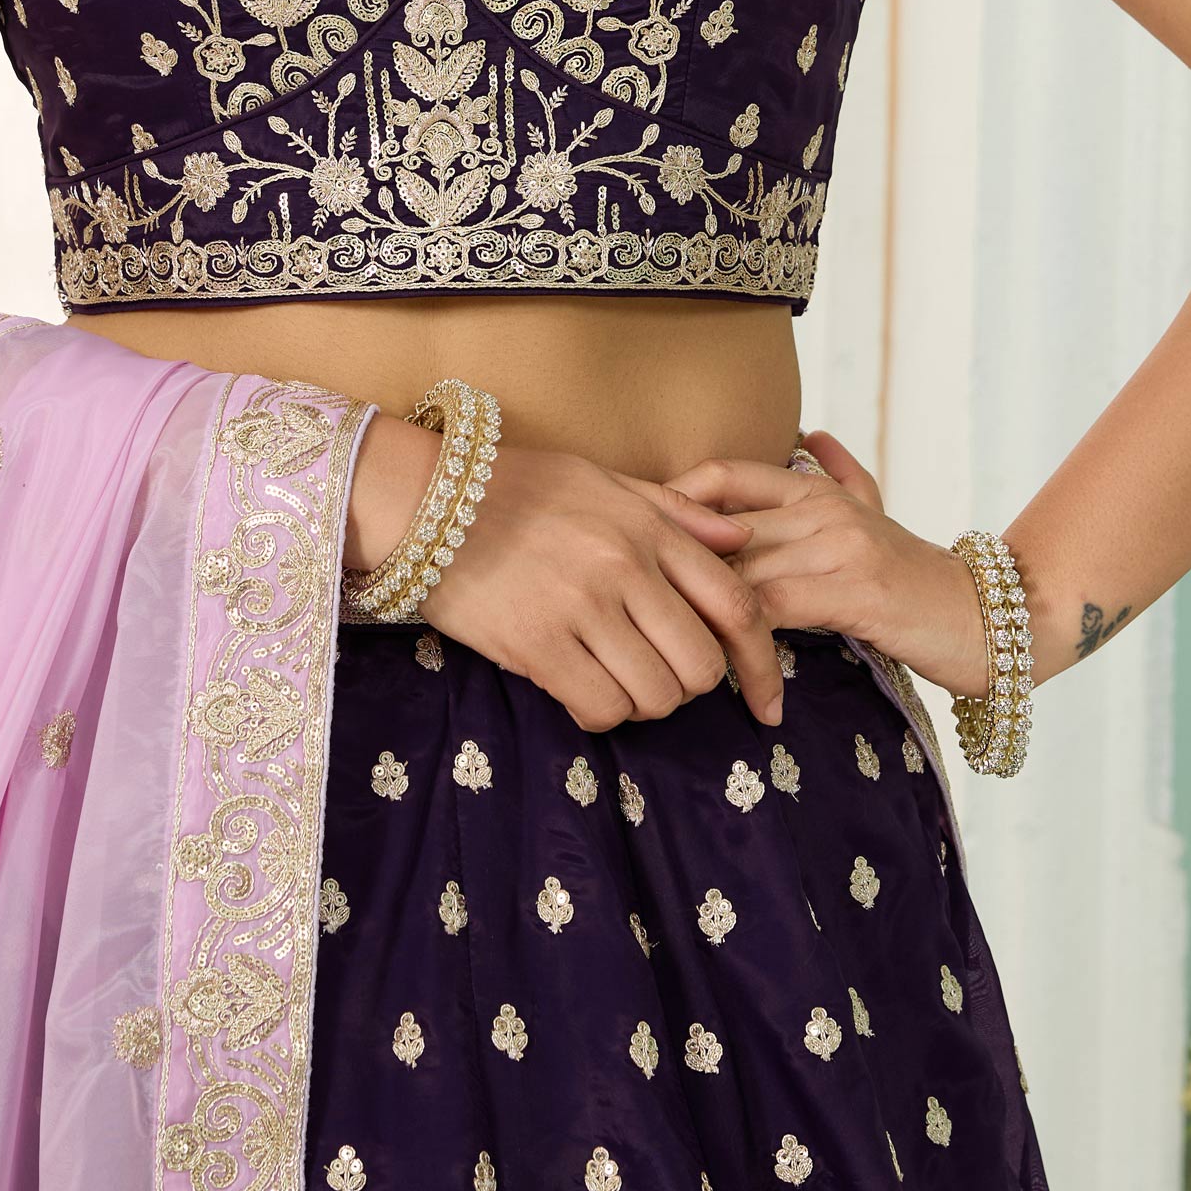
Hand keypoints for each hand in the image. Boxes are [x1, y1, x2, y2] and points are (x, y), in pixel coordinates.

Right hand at [415, 437, 789, 731]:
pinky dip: (601, 711)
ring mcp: (582, 608)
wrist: (426, 499)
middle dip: (690, 685)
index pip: (736, 605)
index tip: (763, 698)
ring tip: (618, 680)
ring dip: (645, 702)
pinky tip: (581, 688)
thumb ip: (676, 512)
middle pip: (701, 665)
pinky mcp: (536, 645)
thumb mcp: (603, 480)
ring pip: (655, 695)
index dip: (761, 662)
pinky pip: (600, 708)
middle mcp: (625, 568)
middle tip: (661, 674)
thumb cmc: (516, 486)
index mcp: (650, 527)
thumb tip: (742, 542)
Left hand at [665, 428, 991, 700]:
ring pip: (740, 572)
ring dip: (696, 611)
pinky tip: (720, 667)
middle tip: (626, 598)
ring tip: (659, 642)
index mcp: (818, 489)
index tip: (633, 532)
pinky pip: (774, 610)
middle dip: (669, 566)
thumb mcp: (876, 514)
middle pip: (720, 529)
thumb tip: (810, 435)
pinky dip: (740, 640)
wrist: (984, 617)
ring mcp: (839, 545)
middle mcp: (824, 508)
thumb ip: (841, 475)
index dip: (673, 498)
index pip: (726, 474)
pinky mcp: (854, 590)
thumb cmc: (917, 576)